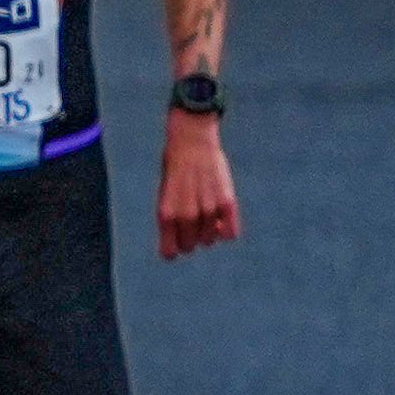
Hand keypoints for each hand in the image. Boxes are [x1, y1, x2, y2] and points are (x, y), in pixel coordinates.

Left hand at [156, 115, 240, 258]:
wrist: (192, 141)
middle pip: (191, 247)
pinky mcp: (227, 202)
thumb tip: (182, 242)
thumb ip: (172, 219)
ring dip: (208, 231)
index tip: (176, 242)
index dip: (173, 249)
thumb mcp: (165, 195)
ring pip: (210, 240)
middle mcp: (186, 215)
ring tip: (206, 212)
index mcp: (166, 214)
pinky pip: (230, 233)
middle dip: (190, 239)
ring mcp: (207, 209)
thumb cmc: (175, 169)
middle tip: (192, 222)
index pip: (170, 252)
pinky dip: (227, 230)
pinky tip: (222, 219)